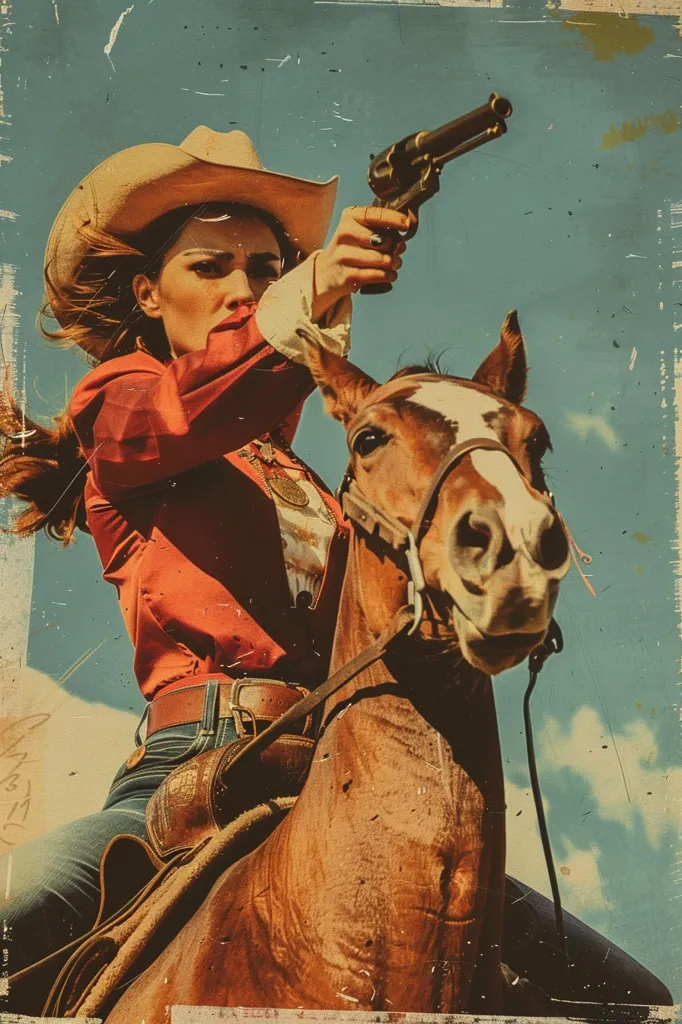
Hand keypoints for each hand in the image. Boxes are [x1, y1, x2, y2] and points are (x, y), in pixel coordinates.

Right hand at [312, 206, 408, 320]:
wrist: (326, 273)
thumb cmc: (351, 248)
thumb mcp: (360, 230)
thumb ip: (380, 230)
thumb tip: (401, 243)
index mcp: (349, 217)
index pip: (376, 215)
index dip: (394, 220)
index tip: (406, 225)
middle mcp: (344, 234)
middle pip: (384, 241)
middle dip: (396, 248)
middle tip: (397, 252)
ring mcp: (344, 256)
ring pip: (383, 260)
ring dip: (394, 263)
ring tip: (394, 264)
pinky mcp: (347, 276)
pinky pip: (378, 275)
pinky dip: (388, 275)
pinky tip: (389, 275)